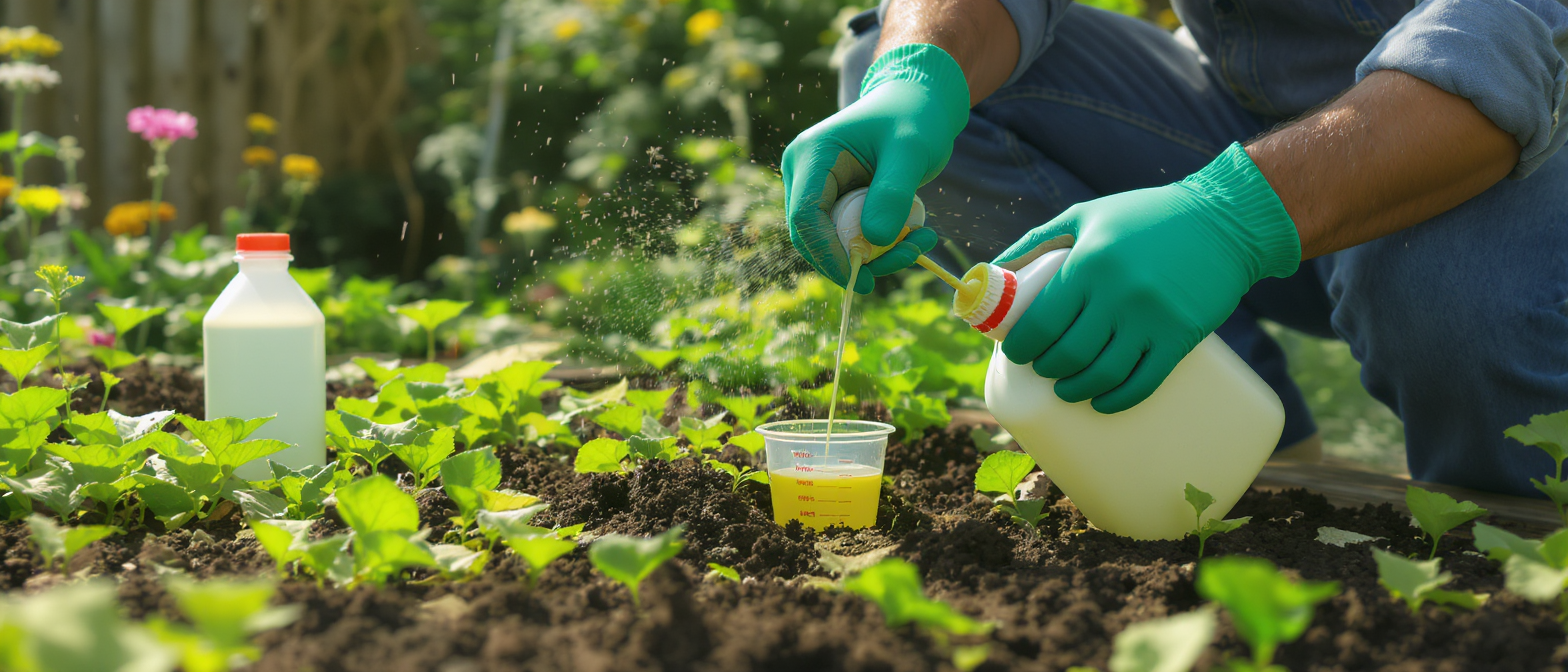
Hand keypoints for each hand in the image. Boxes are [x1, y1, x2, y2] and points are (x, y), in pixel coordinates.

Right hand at [781, 43, 968, 293]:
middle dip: (857, 259)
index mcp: (812, 154)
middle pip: (813, 236)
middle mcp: (804, 173)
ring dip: (876, 255)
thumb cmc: (915, 116)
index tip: (862, 279)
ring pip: (832, 243)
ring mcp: (816, 188)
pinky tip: (915, 234)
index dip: (827, 253)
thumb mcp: (912, 151)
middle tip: (909, 257)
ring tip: (922, 241)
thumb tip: (874, 241)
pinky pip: (848, 237)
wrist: (918, 102)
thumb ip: (893, 193)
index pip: (805, 216)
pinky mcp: (833, 201)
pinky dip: (880, 246)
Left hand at [995, 144, 1301, 412]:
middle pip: (1069, 354)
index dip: (1022, 348)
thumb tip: (991, 271)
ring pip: (1102, 374)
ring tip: (1067, 388)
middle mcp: (1119, 293)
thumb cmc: (1147, 216)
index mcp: (1090, 262)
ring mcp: (1152, 318)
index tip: (1017, 353)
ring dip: (1076, 390)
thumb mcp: (1086, 215)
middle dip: (1047, 369)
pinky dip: (1117, 400)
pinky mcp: (1182, 336)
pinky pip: (1144, 382)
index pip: (1042, 322)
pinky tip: (1102, 402)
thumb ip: (1036, 240)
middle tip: (1044, 368)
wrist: (1225, 219)